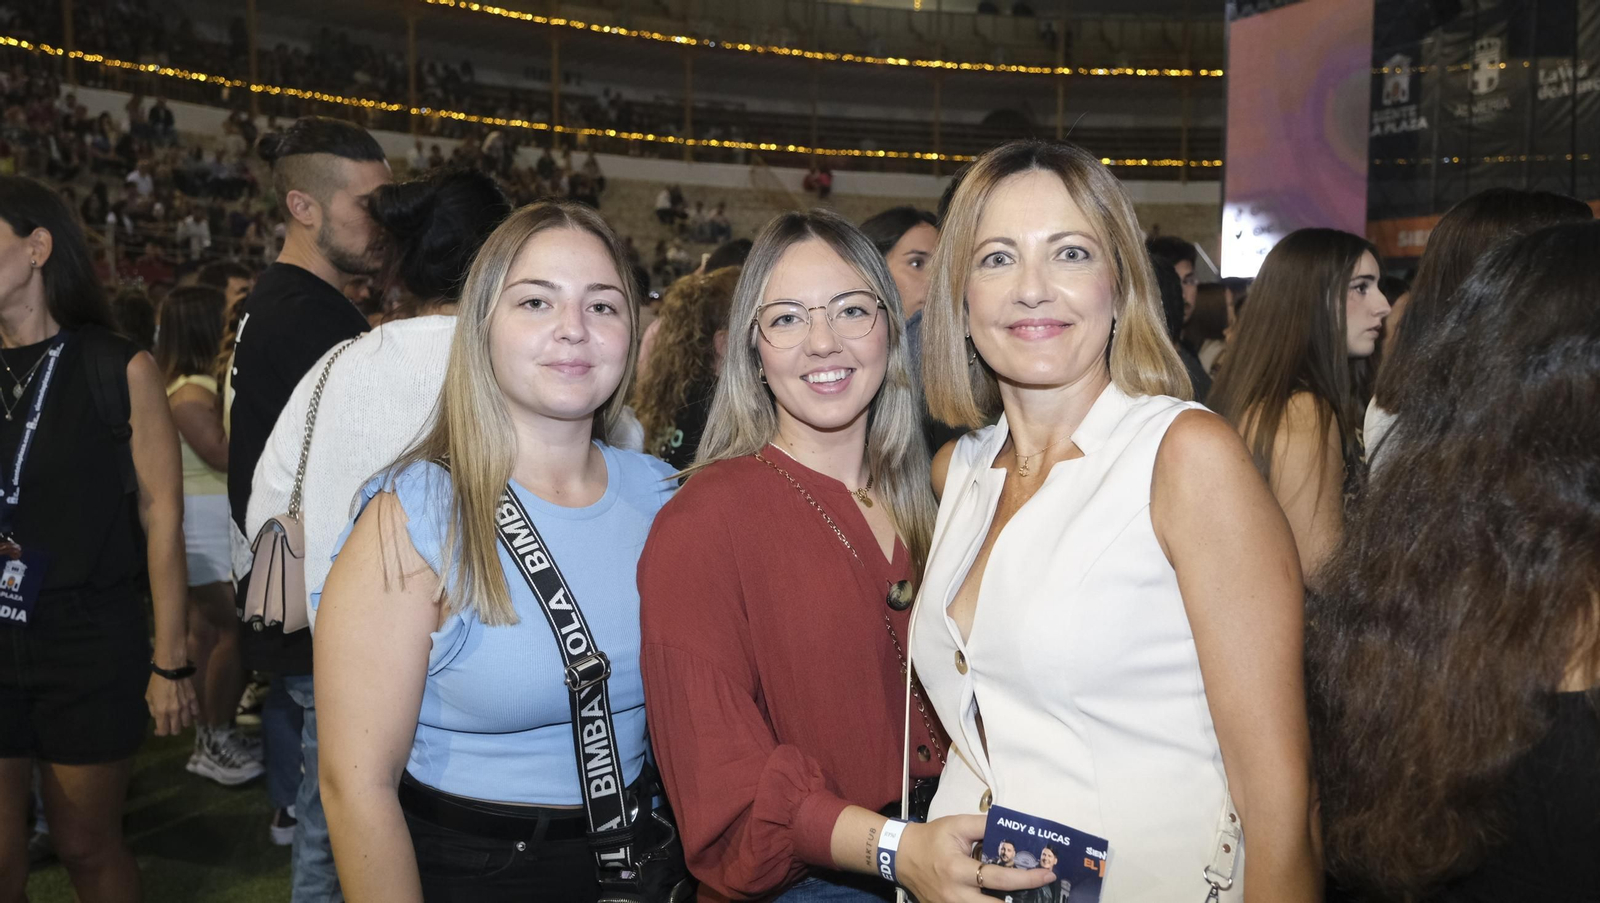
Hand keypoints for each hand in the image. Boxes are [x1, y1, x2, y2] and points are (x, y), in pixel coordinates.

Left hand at [146, 673, 197, 735]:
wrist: (171, 668)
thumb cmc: (157, 682)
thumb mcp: (149, 697)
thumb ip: (153, 710)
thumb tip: (158, 717)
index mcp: (162, 712)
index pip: (164, 731)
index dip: (160, 733)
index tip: (158, 729)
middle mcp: (175, 712)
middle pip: (176, 730)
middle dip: (171, 730)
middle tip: (169, 725)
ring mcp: (186, 706)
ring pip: (187, 723)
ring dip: (182, 723)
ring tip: (179, 719)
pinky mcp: (193, 700)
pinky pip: (195, 713)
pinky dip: (192, 715)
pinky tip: (189, 713)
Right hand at [896, 815, 1054, 902]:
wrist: (901, 856)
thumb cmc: (932, 838)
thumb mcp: (957, 825)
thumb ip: (986, 825)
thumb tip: (1014, 829)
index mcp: (958, 869)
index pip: (999, 877)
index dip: (1027, 878)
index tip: (1048, 874)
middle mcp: (955, 895)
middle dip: (1022, 902)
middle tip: (1044, 892)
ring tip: (1025, 896)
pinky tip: (1004, 899)